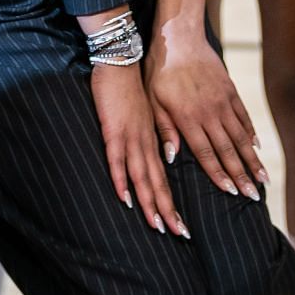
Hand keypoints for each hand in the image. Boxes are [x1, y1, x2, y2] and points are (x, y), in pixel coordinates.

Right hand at [89, 61, 186, 238]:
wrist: (123, 59)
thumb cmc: (132, 86)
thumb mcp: (147, 114)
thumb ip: (152, 136)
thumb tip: (161, 158)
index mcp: (152, 140)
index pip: (163, 179)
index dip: (170, 203)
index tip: (181, 227)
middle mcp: (145, 142)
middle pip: (157, 183)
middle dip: (167, 210)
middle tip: (179, 234)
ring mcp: (130, 137)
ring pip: (142, 176)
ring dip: (149, 202)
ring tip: (158, 225)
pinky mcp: (113, 129)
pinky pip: (117, 159)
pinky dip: (121, 179)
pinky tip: (126, 197)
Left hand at [145, 24, 265, 201]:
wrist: (179, 37)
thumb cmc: (160, 71)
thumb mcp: (153, 100)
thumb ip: (165, 128)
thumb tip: (171, 157)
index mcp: (188, 118)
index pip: (206, 153)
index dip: (219, 174)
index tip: (231, 192)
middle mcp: (209, 113)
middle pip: (228, 150)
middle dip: (242, 175)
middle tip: (254, 195)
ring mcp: (223, 101)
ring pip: (241, 136)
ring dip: (252, 159)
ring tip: (263, 179)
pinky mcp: (230, 90)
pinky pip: (243, 116)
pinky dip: (251, 133)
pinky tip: (257, 147)